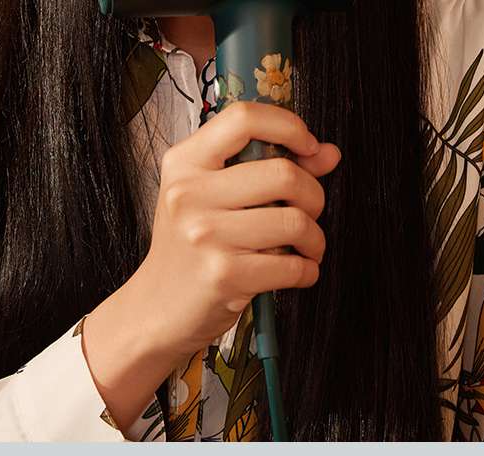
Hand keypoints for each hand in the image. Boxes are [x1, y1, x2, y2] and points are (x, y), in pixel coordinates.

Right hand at [82, 101, 340, 429]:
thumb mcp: (212, 199)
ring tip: (306, 249)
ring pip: (295, 222)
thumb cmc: (188, 249)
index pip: (243, 118)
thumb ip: (267, 168)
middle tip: (308, 214)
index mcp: (184, 164)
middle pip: (283, 173)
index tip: (308, 147)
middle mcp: (189, 194)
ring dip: (314, 239)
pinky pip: (292, 266)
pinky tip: (296, 272)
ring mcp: (204, 235)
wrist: (155, 308)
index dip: (288, 126)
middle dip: (314, 196)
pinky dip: (306, 271)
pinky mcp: (223, 275)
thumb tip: (328, 153)